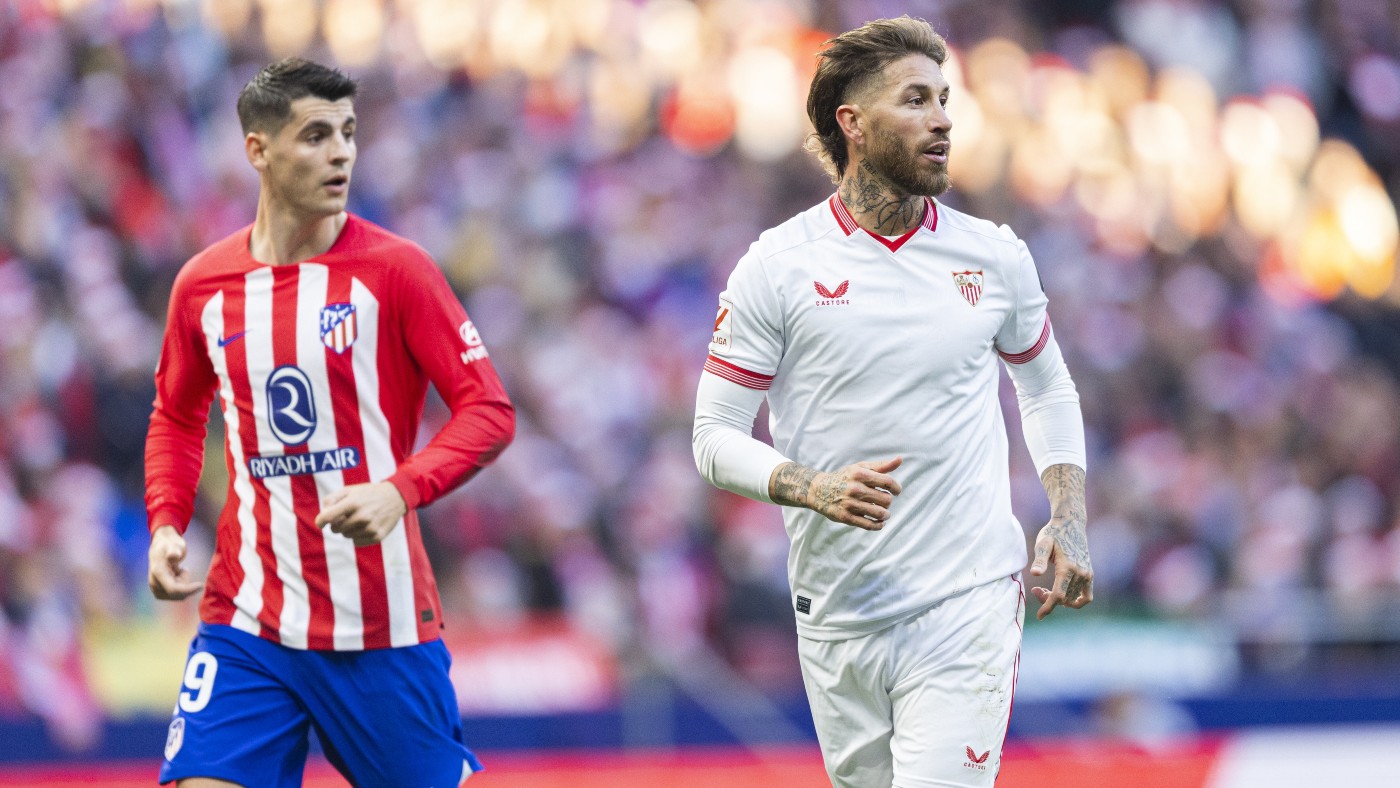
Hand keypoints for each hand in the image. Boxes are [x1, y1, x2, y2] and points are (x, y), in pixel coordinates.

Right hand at [148, 525, 203, 600]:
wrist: (161, 548)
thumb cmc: (170, 545)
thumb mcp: (174, 545)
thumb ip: (174, 551)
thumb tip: (173, 556)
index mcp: (158, 573)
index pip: (173, 589)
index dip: (188, 590)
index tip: (201, 585)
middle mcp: (154, 584)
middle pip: (178, 594)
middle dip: (186, 583)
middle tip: (182, 568)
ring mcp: (156, 590)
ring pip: (179, 595)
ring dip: (183, 583)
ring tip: (177, 570)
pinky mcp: (159, 593)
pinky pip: (178, 595)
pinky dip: (181, 585)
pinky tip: (176, 575)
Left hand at [315, 482, 407, 546]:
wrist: (395, 497)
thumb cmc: (368, 493)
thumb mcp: (350, 490)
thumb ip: (332, 499)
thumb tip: (323, 516)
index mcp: (353, 502)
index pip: (328, 517)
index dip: (321, 521)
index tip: (320, 523)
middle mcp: (362, 516)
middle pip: (335, 529)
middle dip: (337, 523)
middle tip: (347, 516)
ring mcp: (370, 528)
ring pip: (346, 536)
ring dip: (348, 529)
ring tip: (359, 519)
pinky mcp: (376, 536)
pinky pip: (356, 542)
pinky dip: (357, 536)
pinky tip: (366, 526)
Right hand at [770, 457, 902, 530]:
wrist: (818, 490)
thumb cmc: (845, 478)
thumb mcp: (860, 468)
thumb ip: (881, 466)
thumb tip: (900, 459)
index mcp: (860, 474)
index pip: (887, 482)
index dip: (896, 488)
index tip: (896, 491)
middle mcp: (855, 488)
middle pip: (886, 499)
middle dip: (888, 501)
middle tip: (884, 501)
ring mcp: (850, 504)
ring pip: (879, 513)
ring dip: (885, 514)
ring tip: (884, 513)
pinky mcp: (846, 517)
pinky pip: (868, 525)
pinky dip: (878, 525)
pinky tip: (879, 522)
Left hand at [1029, 516, 1092, 619]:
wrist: (1071, 524)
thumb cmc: (1053, 533)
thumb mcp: (1043, 544)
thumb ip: (1040, 559)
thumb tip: (1035, 574)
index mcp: (1068, 567)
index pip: (1058, 595)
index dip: (1048, 607)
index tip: (1039, 616)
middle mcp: (1081, 573)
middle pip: (1064, 598)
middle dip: (1048, 600)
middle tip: (1036, 590)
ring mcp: (1087, 574)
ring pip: (1073, 598)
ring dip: (1059, 599)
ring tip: (1045, 589)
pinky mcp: (1090, 574)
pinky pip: (1087, 596)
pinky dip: (1077, 601)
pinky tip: (1064, 597)